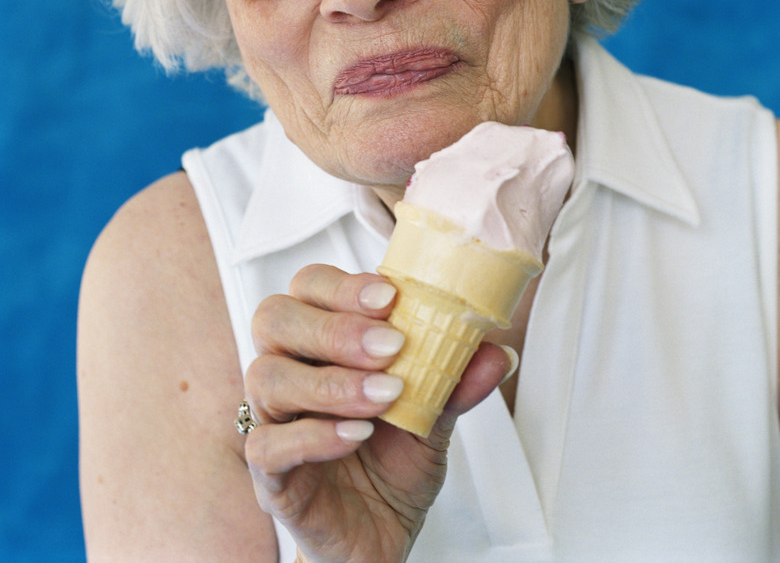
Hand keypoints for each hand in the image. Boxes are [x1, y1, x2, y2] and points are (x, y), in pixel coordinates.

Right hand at [243, 264, 510, 562]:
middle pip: (274, 318)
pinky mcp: (269, 475)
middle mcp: (289, 369)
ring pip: (266, 375)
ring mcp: (273, 420)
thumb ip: (454, 380)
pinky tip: (356, 435)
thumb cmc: (394, 463)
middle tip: (389, 346)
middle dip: (334, 326)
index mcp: (321, 341)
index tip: (389, 298)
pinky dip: (314, 435)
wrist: (382, 537)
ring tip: (385, 396)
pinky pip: (266, 445)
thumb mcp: (433, 416)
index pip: (308, 287)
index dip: (342, 286)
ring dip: (331, 381)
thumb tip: (498, 352)